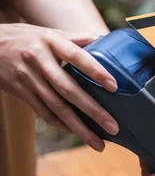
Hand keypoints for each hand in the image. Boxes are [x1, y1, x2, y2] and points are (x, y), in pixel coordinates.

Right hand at [0, 23, 119, 151]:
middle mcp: (39, 60)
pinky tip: (76, 132)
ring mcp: (28, 78)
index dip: (95, 71)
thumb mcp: (50, 33)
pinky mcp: (21, 92)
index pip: (76, 56)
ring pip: (56, 107)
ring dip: (79, 127)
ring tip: (98, 142)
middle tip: (112, 126)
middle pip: (68, 89)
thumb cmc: (27, 38)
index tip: (113, 86)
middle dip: (92, 110)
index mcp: (51, 41)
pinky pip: (44, 112)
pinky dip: (61, 124)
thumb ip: (76, 39)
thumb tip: (104, 41)